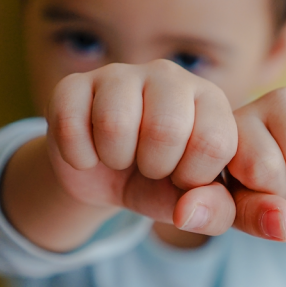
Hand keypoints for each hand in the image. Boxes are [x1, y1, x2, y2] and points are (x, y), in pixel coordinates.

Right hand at [45, 59, 237, 225]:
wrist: (106, 177)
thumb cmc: (161, 183)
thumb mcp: (193, 201)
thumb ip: (213, 210)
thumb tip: (187, 212)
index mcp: (209, 100)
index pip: (214, 141)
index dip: (193, 176)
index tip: (182, 177)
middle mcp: (169, 76)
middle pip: (166, 128)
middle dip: (155, 166)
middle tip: (149, 167)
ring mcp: (119, 74)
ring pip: (114, 122)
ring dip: (115, 158)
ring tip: (121, 157)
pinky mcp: (72, 83)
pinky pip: (70, 125)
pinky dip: (78, 156)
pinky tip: (89, 152)